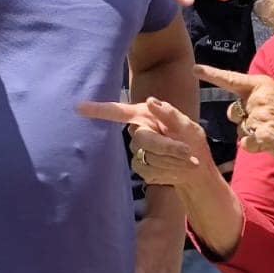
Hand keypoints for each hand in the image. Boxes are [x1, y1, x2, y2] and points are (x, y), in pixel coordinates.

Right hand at [77, 98, 214, 189]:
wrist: (195, 168)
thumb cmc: (193, 141)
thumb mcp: (188, 126)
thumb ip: (171, 115)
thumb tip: (150, 101)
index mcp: (145, 116)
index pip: (118, 112)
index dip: (98, 110)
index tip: (78, 108)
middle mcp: (138, 131)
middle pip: (143, 139)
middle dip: (167, 147)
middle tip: (187, 151)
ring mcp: (137, 150)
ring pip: (147, 158)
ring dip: (171, 161)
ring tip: (187, 160)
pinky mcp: (139, 167)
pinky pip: (149, 171)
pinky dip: (168, 171)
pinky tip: (178, 169)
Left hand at [196, 65, 273, 164]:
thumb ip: (255, 99)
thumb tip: (234, 111)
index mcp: (262, 85)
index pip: (231, 79)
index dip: (211, 74)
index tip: (194, 69)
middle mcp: (258, 98)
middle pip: (234, 112)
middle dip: (243, 120)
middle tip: (267, 122)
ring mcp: (260, 116)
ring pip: (241, 130)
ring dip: (253, 135)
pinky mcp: (262, 135)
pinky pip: (247, 144)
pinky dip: (256, 147)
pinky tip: (273, 142)